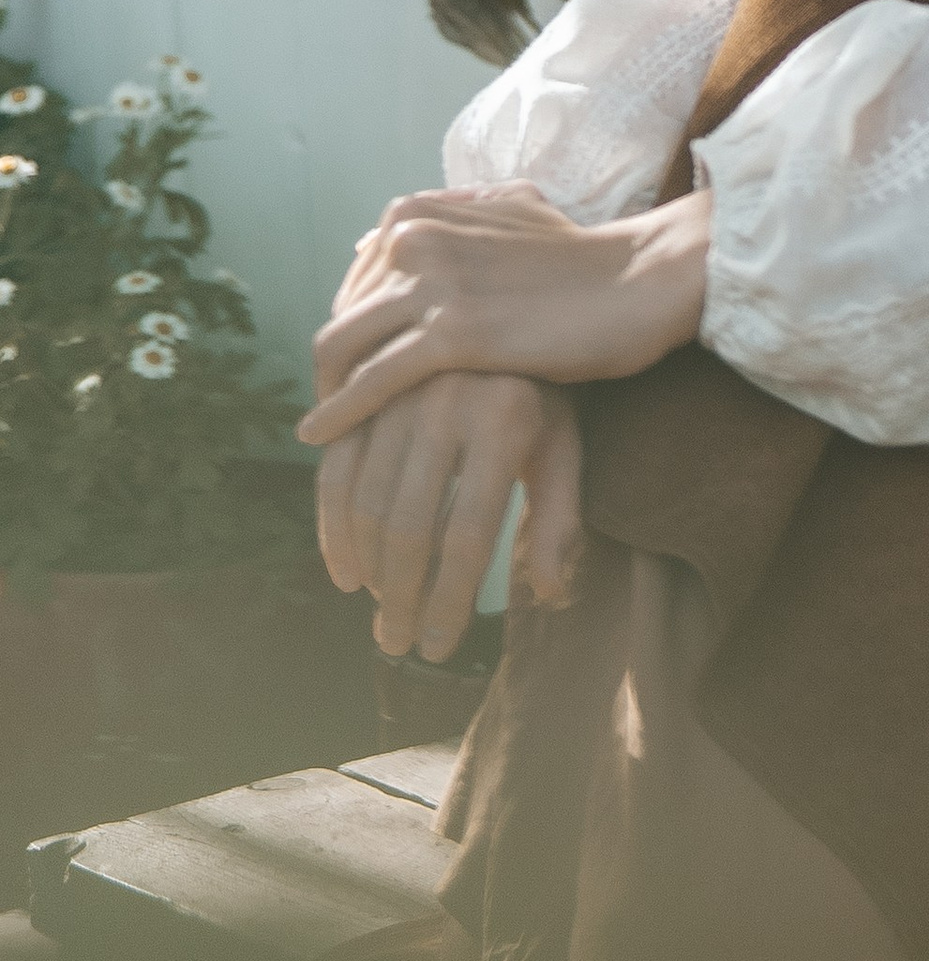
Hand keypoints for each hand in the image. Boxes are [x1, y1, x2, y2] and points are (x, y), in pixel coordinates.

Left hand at [301, 181, 712, 446]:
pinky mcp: (452, 331)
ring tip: (327, 435)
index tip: (352, 373)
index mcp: (419, 211)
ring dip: (327, 396)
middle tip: (335, 414)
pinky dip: (340, 412)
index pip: (356, 283)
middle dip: (332, 369)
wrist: (640, 280)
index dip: (351, 332)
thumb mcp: (511, 213)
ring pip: (343, 346)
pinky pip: (374, 379)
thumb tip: (396, 229)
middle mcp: (413, 237)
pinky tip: (323, 439)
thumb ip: (456, 216)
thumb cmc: (585, 260)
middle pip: (342, 315)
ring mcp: (431, 281)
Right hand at [316, 371, 584, 661]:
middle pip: (409, 527)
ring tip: (380, 615)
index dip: (449, 601)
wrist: (497, 313)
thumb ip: (558, 520)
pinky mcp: (362, 395)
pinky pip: (337, 472)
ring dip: (367, 571)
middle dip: (400, 597)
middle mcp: (444, 406)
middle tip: (397, 642)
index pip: (468, 537)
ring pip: (367, 504)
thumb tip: (551, 594)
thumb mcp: (563, 449)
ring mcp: (397, 397)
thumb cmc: (543, 396)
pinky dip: (333, 529)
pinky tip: (347, 574)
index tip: (438, 647)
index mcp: (504, 424)